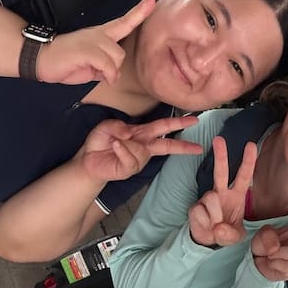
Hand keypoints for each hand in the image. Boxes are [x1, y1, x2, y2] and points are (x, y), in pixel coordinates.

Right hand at [34, 0, 154, 84]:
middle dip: (114, 68)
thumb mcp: (92, 65)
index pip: (126, 20)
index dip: (141, 10)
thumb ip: (107, 65)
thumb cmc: (67, 62)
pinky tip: (96, 75)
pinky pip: (108, 65)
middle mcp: (100, 34)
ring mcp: (93, 40)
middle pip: (122, 52)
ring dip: (108, 72)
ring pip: (116, 59)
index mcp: (102, 34)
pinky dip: (106, 75)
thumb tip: (114, 72)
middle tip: (96, 71)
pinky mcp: (87, 50)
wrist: (41, 57)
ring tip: (91, 71)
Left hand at [79, 117, 201, 182]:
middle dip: (183, 145)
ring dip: (126, 144)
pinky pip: (130, 157)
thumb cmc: (100, 142)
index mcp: (142, 133)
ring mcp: (139, 159)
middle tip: (199, 147)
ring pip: (141, 150)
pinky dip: (121, 150)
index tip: (195, 119)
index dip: (179, 122)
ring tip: (113, 142)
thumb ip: (117, 125)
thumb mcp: (106, 126)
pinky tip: (114, 147)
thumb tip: (129, 132)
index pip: (164, 126)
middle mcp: (144, 146)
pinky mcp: (130, 168)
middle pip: (167, 145)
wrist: (88, 160)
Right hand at [188, 137, 256, 246]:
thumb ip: (230, 234)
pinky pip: (201, 212)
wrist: (208, 241)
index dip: (248, 161)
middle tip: (219, 139)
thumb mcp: (235, 237)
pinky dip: (205, 223)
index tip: (251, 145)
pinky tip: (206, 227)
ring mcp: (207, 198)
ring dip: (216, 215)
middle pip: (221, 171)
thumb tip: (218, 228)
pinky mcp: (195, 206)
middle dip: (221, 155)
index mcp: (237, 195)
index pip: (244, 176)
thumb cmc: (226, 232)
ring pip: (211, 198)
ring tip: (216, 226)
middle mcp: (221, 192)